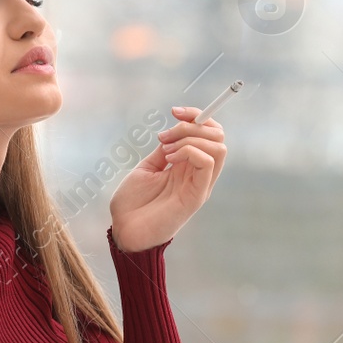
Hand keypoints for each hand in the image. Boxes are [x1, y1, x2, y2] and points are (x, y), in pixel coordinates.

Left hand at [109, 106, 227, 252]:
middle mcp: (198, 173)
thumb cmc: (132, 204)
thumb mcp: (148, 168)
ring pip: (218, 147)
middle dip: (194, 124)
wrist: (124, 230)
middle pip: (218, 136)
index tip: (174, 111)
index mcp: (188, 165)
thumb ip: (165, 150)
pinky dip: (189, 151)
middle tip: (165, 135)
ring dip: (190, 138)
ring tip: (165, 150)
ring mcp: (200, 184)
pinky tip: (168, 160)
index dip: (197, 116)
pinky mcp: (197, 196)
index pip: (209, 133)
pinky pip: (207, 163)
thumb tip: (175, 130)